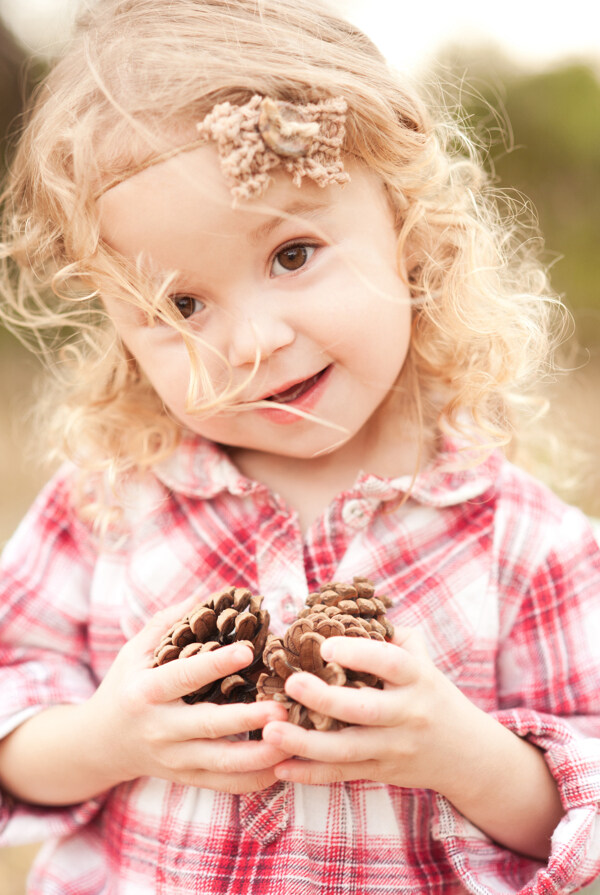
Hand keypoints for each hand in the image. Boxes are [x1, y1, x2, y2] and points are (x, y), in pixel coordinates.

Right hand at [83, 600, 290, 793]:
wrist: (101, 744)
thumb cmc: (126, 686)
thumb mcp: (135, 650)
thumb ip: (168, 621)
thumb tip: (207, 593)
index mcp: (146, 691)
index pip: (184, 677)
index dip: (215, 665)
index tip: (248, 651)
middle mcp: (160, 728)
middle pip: (208, 726)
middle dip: (247, 719)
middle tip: (282, 706)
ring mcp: (174, 758)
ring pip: (221, 763)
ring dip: (259, 755)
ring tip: (291, 737)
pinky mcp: (186, 778)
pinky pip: (224, 784)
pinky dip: (255, 780)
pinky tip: (283, 766)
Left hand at [262, 627, 481, 795]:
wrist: (469, 755)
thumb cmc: (433, 694)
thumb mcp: (422, 659)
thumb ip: (389, 635)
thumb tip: (343, 610)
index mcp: (416, 678)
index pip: (389, 663)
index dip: (358, 653)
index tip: (326, 644)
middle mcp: (406, 714)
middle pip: (364, 709)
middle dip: (325, 698)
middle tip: (291, 684)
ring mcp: (393, 747)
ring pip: (347, 749)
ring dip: (305, 742)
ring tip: (271, 730)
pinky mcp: (380, 772)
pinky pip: (342, 773)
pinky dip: (310, 774)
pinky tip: (279, 766)